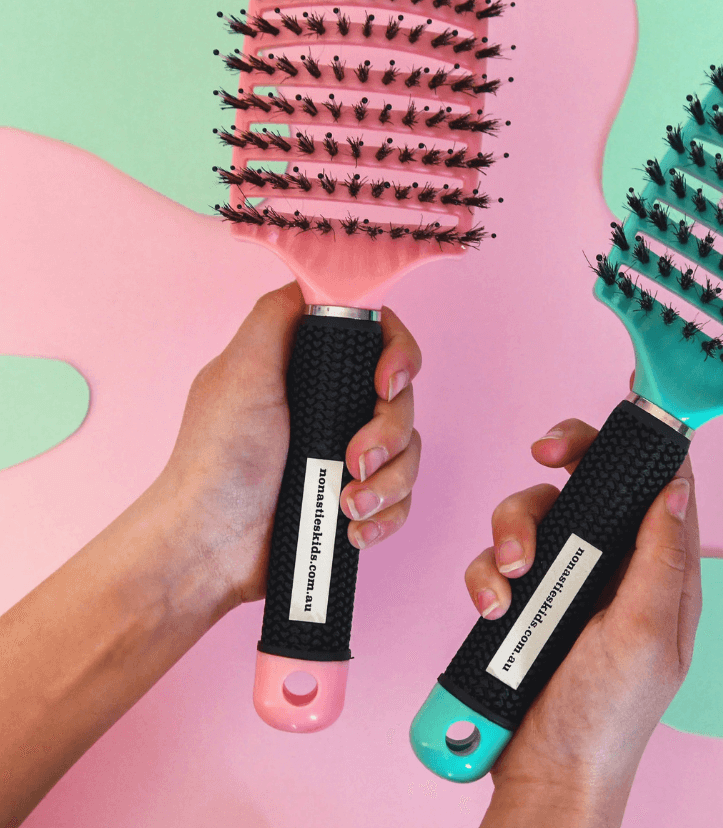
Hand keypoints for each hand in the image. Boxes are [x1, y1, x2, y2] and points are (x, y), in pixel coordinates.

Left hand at [156, 281, 421, 609]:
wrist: (210, 548)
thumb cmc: (216, 459)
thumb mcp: (239, 371)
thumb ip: (277, 316)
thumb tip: (315, 279)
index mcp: (306, 368)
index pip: (376, 338)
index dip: (396, 354)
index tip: (385, 381)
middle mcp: (331, 405)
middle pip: (402, 397)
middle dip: (389, 430)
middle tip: (356, 457)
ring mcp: (343, 454)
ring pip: (408, 451)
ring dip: (388, 480)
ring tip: (349, 504)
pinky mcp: (353, 498)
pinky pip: (401, 498)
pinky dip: (385, 515)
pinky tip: (353, 529)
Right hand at [465, 419, 700, 827]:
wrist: (547, 774)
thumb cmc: (609, 714)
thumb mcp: (646, 632)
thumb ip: (660, 557)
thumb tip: (676, 486)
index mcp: (660, 571)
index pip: (659, 486)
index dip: (637, 444)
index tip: (616, 417)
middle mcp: (614, 565)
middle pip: (588, 480)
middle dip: (562, 460)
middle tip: (543, 453)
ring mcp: (566, 579)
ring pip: (535, 511)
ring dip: (513, 531)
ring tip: (512, 577)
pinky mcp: (524, 597)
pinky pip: (497, 557)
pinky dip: (487, 573)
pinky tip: (493, 607)